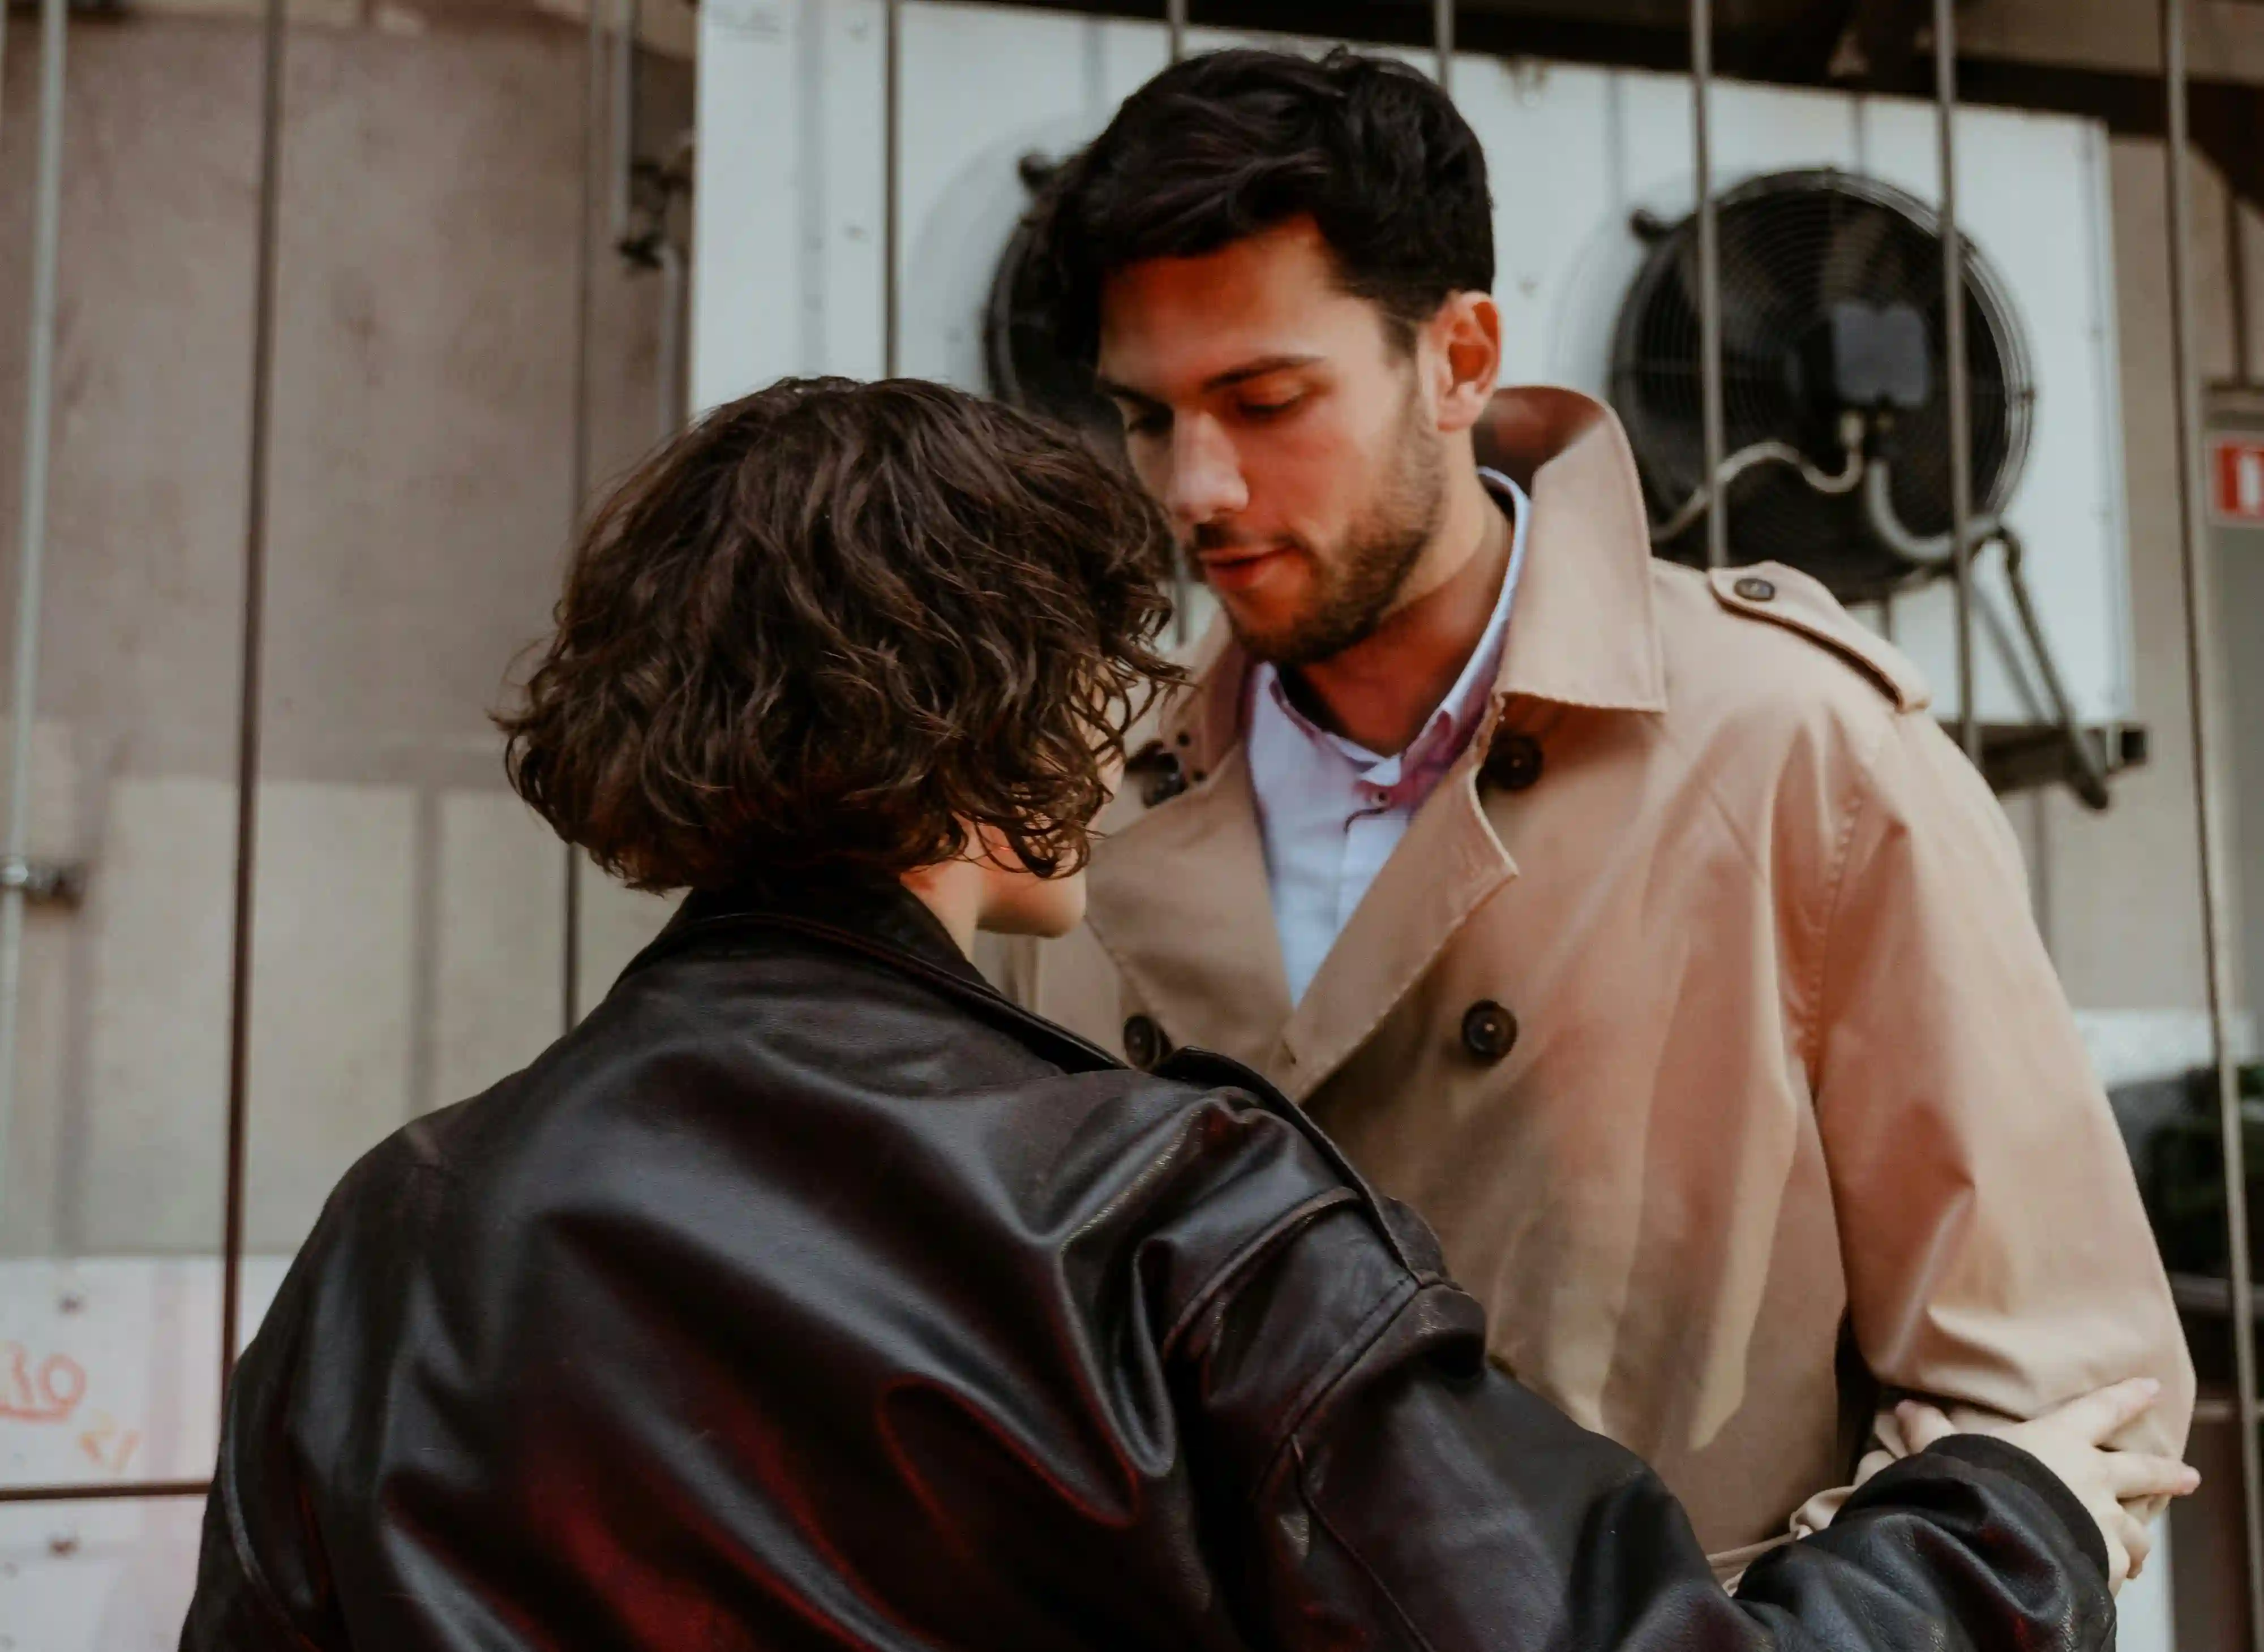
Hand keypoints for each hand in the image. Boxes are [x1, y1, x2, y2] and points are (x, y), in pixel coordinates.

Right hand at [1897, 1379, 2198, 1593]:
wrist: (2004, 1538)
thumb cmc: (1978, 1483)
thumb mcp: (1945, 1451)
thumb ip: (1928, 1430)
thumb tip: (1904, 1407)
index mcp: (2059, 1441)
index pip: (2100, 1410)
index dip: (2125, 1397)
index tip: (2152, 1388)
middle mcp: (2093, 1479)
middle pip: (2142, 1472)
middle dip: (2167, 1473)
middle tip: (2191, 1477)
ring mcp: (2105, 1523)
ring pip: (2137, 1530)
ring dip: (2140, 1537)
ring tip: (2142, 1551)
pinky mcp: (2106, 1564)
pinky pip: (2120, 1568)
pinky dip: (2120, 1570)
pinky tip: (2116, 1578)